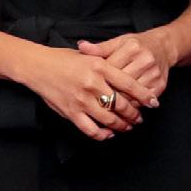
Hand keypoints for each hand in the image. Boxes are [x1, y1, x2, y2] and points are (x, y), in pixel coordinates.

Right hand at [15, 44, 143, 139]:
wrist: (37, 67)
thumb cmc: (63, 59)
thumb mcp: (88, 56)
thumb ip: (107, 64)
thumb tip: (128, 75)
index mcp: (99, 67)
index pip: (129, 84)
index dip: (144, 95)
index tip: (153, 102)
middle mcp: (92, 84)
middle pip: (122, 104)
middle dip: (134, 114)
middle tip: (139, 118)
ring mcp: (81, 100)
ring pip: (109, 119)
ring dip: (122, 126)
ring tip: (127, 127)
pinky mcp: (71, 112)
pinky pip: (91, 129)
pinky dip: (102, 134)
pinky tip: (108, 133)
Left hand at [78, 31, 172, 106]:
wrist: (163, 47)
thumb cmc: (137, 45)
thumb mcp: (118, 42)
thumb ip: (100, 47)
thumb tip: (81, 46)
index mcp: (131, 48)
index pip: (111, 68)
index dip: (99, 79)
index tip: (88, 88)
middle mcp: (145, 60)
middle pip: (121, 84)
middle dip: (108, 94)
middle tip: (94, 103)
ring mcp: (154, 74)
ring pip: (132, 95)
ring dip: (119, 104)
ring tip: (107, 110)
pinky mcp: (160, 85)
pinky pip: (142, 101)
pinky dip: (132, 105)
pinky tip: (124, 108)